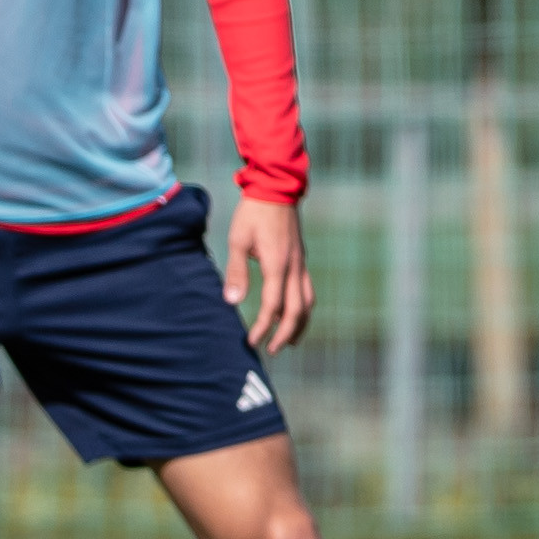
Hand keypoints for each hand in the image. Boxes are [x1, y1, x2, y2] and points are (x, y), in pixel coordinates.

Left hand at [224, 195, 311, 353]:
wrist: (276, 189)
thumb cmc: (253, 213)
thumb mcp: (238, 240)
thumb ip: (236, 272)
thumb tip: (231, 302)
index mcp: (277, 264)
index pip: (272, 305)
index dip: (263, 326)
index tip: (251, 341)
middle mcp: (294, 267)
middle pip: (297, 311)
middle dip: (285, 333)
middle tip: (271, 349)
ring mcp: (300, 264)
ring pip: (307, 302)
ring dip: (299, 324)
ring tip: (287, 340)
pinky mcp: (300, 260)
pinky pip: (307, 290)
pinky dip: (303, 308)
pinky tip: (294, 314)